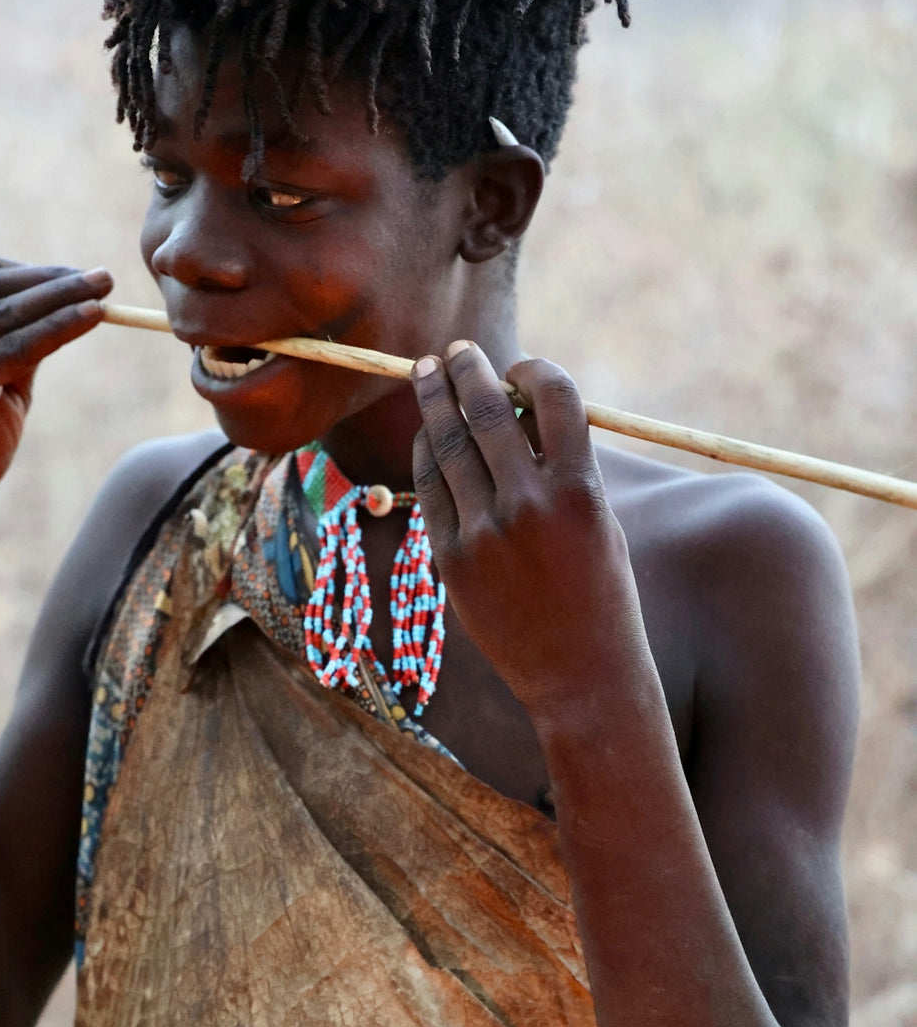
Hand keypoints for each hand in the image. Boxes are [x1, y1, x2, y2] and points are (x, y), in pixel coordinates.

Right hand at [0, 256, 110, 540]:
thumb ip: (13, 350)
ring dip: (62, 298)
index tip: (79, 276)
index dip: (34, 273)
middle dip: (54, 279)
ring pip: (7, 314)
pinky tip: (90, 319)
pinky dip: (57, 328)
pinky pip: (14, 348)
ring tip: (106, 291)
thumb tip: (63, 312)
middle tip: (104, 277)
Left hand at [411, 341, 648, 718]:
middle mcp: (529, 504)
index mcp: (580, 488)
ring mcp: (484, 532)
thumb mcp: (599, 521)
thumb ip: (562, 466)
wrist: (581, 676)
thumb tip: (516, 410)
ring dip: (436, 400)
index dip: (532, 370)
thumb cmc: (601, 593)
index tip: (518, 367)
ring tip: (428, 373)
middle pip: (487, 409)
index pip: (554, 395)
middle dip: (468, 369)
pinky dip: (426, 453)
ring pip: (447, 443)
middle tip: (457, 349)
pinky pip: (430, 488)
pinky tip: (426, 435)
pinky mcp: (451, 558)